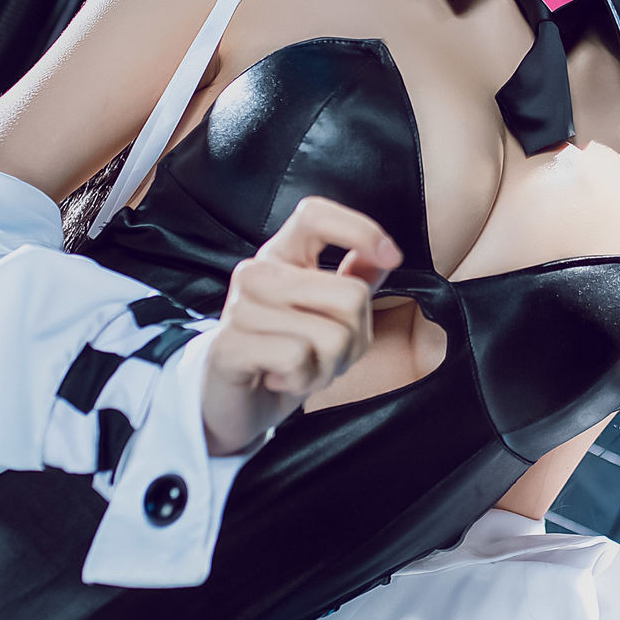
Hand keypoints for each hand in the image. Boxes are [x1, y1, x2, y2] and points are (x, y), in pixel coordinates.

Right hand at [202, 196, 401, 455]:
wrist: (235, 404)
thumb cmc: (286, 354)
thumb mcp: (328, 313)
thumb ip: (356, 278)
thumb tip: (386, 254)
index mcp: (281, 255)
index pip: (315, 216)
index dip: (360, 230)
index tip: (390, 257)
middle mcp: (256, 272)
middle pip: (349, 294)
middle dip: (356, 339)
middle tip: (326, 353)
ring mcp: (238, 308)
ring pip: (330, 336)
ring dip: (329, 367)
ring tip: (302, 369)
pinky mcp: (228, 346)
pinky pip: (297, 358)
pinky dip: (302, 380)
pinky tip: (281, 379)